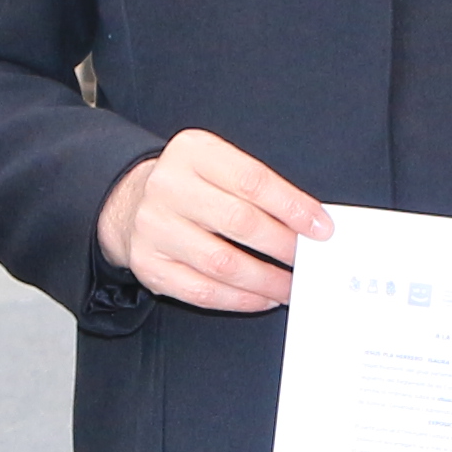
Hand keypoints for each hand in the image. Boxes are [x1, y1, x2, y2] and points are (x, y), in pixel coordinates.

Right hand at [96, 128, 328, 313]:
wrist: (131, 201)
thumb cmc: (189, 185)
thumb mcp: (218, 165)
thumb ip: (259, 188)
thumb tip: (309, 223)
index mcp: (193, 152)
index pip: (252, 180)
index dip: (292, 207)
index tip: (320, 227)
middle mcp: (168, 186)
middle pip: (239, 221)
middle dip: (283, 246)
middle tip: (307, 260)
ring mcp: (153, 227)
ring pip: (221, 263)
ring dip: (265, 280)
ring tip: (289, 285)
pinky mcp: (148, 263)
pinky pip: (200, 290)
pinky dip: (239, 299)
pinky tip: (260, 297)